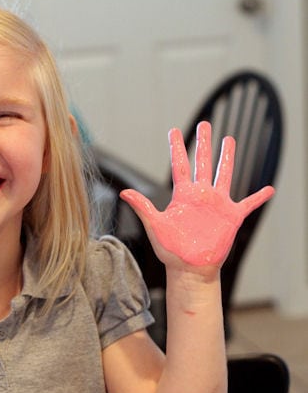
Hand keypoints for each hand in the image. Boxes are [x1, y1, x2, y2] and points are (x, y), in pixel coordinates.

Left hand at [120, 121, 273, 268]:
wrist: (189, 268)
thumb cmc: (170, 250)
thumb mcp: (155, 225)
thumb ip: (142, 207)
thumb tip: (123, 192)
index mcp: (182, 195)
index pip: (180, 165)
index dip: (176, 147)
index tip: (174, 130)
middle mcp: (200, 195)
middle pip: (202, 162)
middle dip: (204, 143)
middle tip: (205, 124)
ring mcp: (217, 204)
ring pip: (224, 174)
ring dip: (227, 157)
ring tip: (229, 139)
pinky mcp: (231, 217)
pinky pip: (249, 204)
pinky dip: (259, 197)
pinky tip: (269, 189)